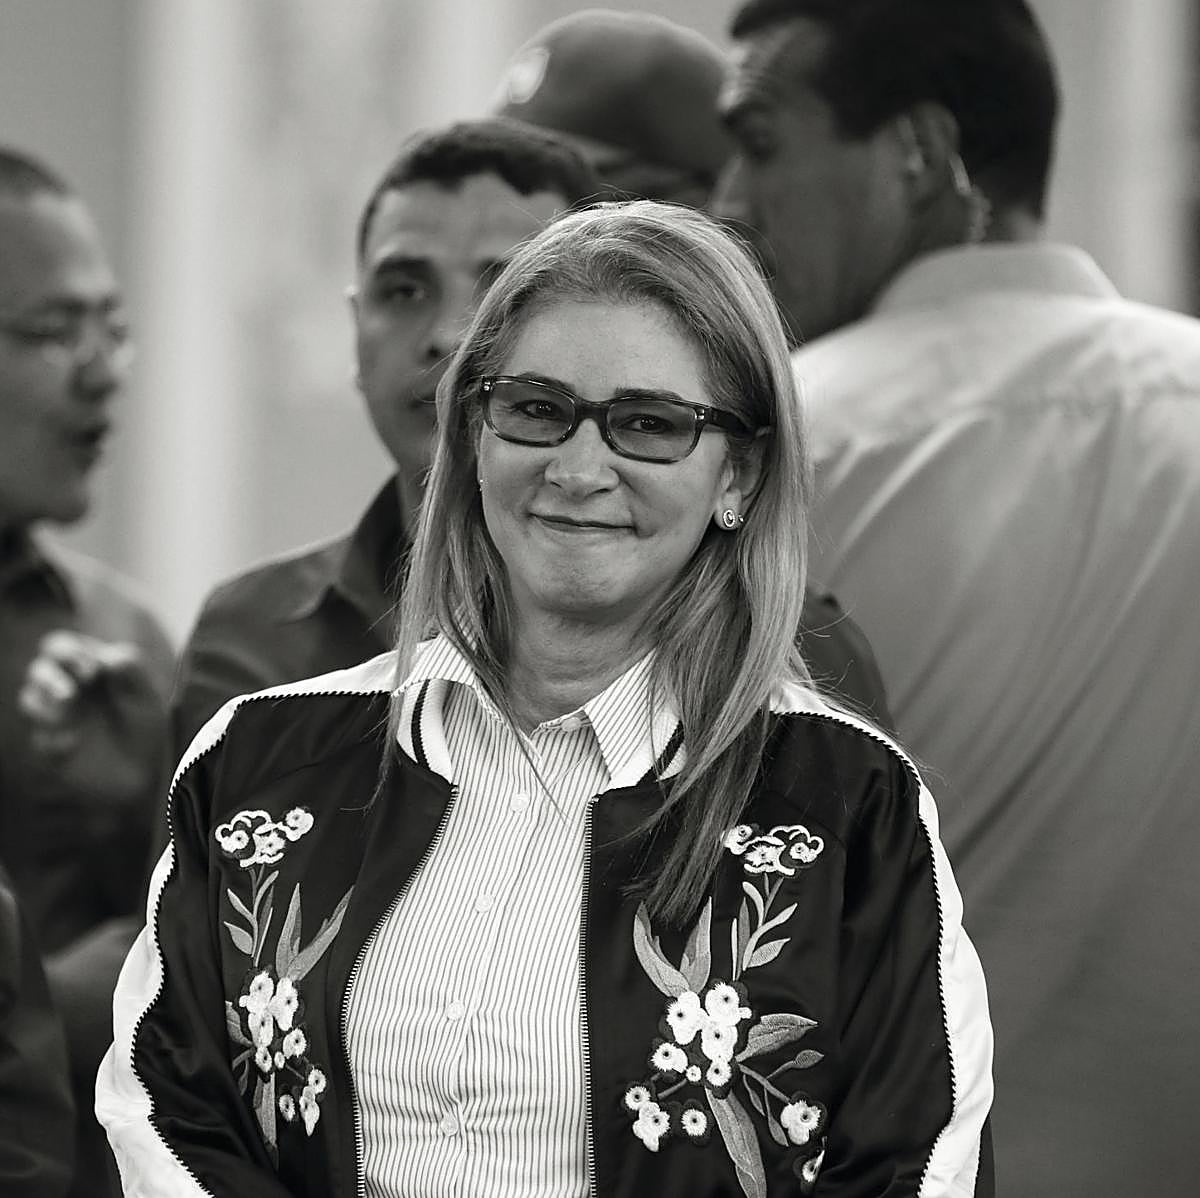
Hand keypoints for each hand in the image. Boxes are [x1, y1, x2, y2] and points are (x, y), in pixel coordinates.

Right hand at [17, 629, 169, 808]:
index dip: (70, 653)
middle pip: (37, 670)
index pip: (59, 646)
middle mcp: (66, 690)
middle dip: (48, 678)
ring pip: (29, 701)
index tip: (93, 672)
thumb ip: (132, 669)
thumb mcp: (147, 695)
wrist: (147, 772)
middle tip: (70, 695)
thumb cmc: (146, 726)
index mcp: (86, 670)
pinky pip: (40, 740)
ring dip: (45, 706)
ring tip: (68, 716)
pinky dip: (54, 740)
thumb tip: (107, 657)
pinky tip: (73, 744)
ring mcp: (57, 720)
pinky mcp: (53, 749)